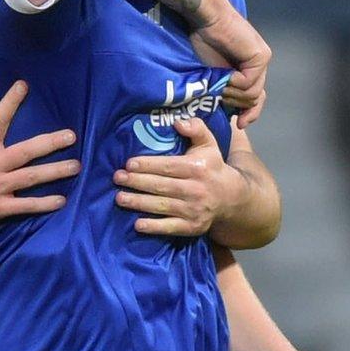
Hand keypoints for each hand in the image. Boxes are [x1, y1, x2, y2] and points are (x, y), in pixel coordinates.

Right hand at [0, 81, 79, 231]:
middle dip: (49, 143)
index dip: (10, 102)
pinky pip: (24, 205)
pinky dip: (42, 204)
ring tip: (76, 166)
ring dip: (54, 172)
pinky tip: (61, 200)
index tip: (23, 85)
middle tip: (72, 136)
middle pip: (26, 151)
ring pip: (30, 177)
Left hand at [115, 117, 239, 235]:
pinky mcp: (193, 227)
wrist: (232, 198)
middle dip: (137, 182)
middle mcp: (196, 189)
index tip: (128, 164)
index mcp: (197, 168)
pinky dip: (154, 227)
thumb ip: (196, 129)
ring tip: (119, 198)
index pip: (168, 166)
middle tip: (117, 178)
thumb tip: (178, 123)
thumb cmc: (212, 168)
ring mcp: (194, 210)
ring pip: (162, 206)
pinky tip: (137, 225)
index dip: (148, 165)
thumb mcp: (209, 145)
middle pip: (161, 186)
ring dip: (139, 203)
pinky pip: (171, 227)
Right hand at [188, 0, 268, 122]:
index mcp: (249, 69)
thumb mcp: (213, 73)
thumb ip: (224, 88)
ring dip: (232, 94)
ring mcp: (262, 61)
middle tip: (220, 97)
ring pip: (252, 94)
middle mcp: (259, 66)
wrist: (205, 18)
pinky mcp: (260, 57)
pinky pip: (248, 83)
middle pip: (255, 99)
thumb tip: (230, 113)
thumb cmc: (203, 41)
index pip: (257, 98)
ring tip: (219, 84)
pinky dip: (234, 84)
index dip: (250, 113)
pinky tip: (224, 74)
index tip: (239, 125)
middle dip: (237, 104)